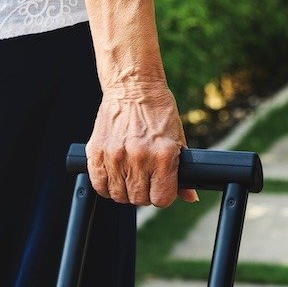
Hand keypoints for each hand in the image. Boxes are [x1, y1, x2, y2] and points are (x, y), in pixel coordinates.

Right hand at [86, 79, 198, 206]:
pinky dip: (106, 186)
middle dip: (144, 194)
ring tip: (129, 177)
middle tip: (145, 181)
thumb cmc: (158, 111)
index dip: (162, 196)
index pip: (161, 198)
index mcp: (163, 155)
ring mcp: (116, 155)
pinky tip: (114, 176)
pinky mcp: (97, 152)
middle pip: (139, 199)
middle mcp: (139, 157)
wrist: (133, 88)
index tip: (160, 188)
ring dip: (125, 191)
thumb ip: (182, 171)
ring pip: (119, 195)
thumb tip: (190, 197)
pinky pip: (99, 184)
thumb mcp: (177, 139)